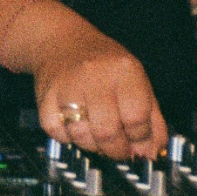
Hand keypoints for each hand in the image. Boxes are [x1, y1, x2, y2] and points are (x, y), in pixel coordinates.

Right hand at [25, 12, 166, 158]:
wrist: (61, 42)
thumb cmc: (104, 66)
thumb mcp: (137, 81)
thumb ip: (151, 119)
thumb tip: (151, 152)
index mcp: (124, 70)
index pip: (137, 117)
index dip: (141, 139)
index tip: (141, 146)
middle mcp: (94, 75)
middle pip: (107, 131)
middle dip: (117, 150)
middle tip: (120, 150)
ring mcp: (66, 86)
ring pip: (81, 136)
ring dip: (93, 146)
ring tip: (99, 138)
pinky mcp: (45, 97)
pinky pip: (57, 133)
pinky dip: (68, 138)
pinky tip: (76, 127)